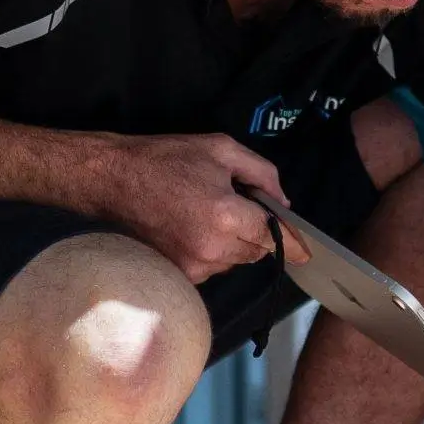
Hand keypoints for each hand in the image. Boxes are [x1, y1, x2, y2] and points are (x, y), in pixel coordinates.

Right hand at [90, 133, 304, 282]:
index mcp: (226, 214)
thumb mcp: (221, 149)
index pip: (274, 236)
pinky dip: (213, 251)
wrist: (115, 180)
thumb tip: (283, 202)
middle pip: (257, 251)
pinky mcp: (180, 273)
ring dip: (234, 243)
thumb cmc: (167, 159)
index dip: (292, 240)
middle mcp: (212, 246)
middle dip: (255, 232)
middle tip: (233, 205)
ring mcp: (194, 264)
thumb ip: (262, 173)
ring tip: (207, 213)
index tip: (308, 253)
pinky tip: (194, 228)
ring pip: (235, 261)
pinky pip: (213, 267)